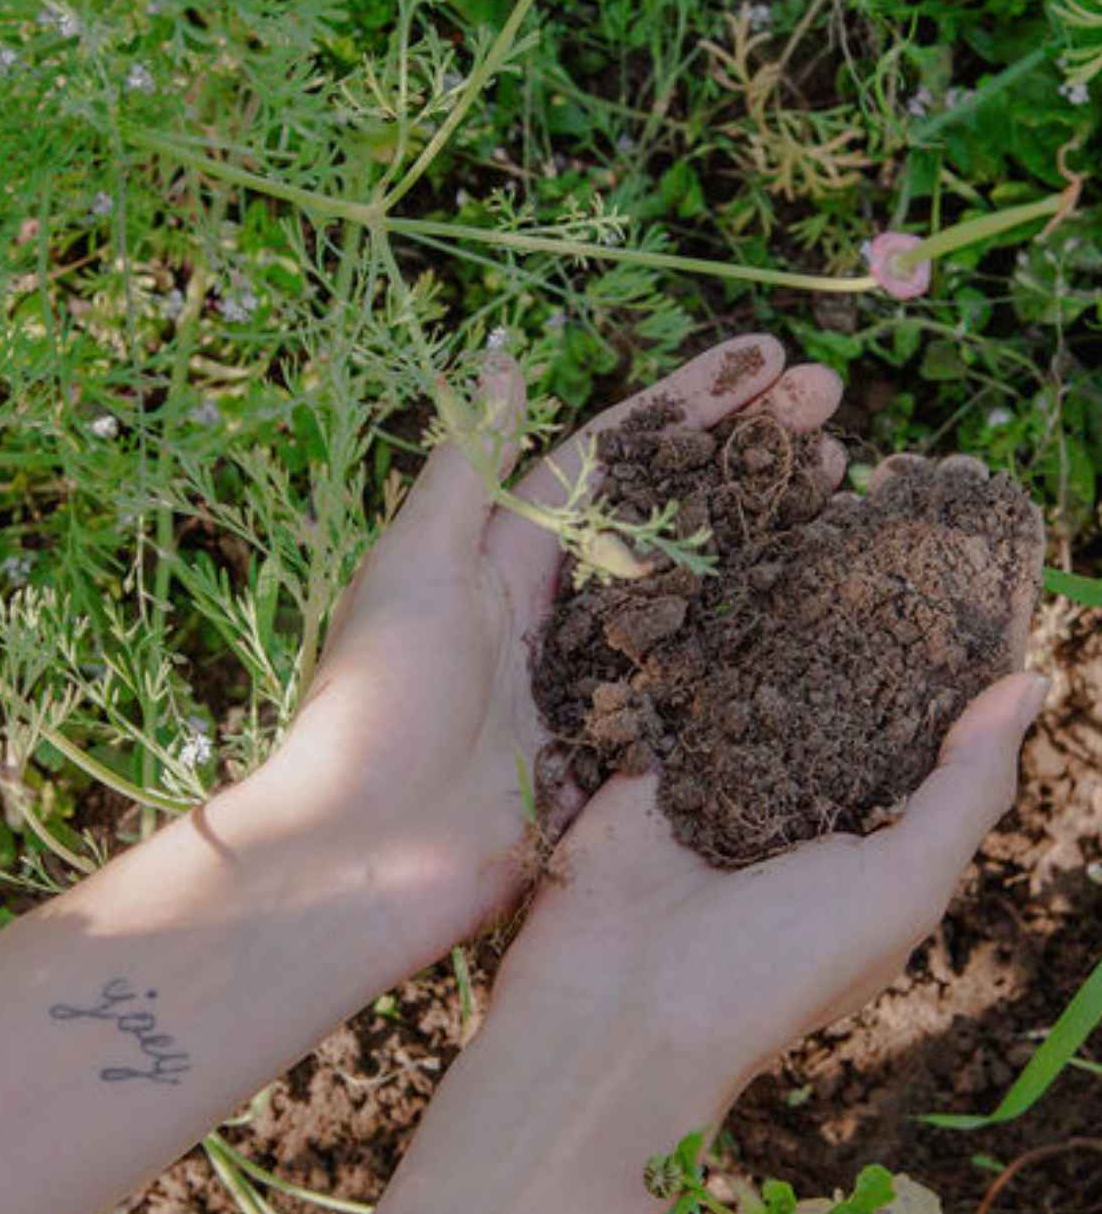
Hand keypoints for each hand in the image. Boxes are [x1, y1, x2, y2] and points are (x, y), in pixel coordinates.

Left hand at [252, 334, 845, 955]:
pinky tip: (822, 600)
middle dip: (748, 448)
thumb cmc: (377, 703)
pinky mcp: (617, 752)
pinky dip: (757, 639)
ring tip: (847, 474)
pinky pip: (698, 684)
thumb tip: (502, 354)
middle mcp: (555, 609)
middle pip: (670, 509)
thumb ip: (468, 465)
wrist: (366, 859)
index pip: (613, 455)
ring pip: (700, 587)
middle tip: (834, 400)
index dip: (688, 403)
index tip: (766, 357)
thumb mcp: (415, 567)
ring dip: (767, 526)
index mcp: (504, 554)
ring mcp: (593, 679)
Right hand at [486, 454, 1047, 1093]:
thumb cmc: (777, 965)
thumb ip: (963, 787)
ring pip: (754, 657)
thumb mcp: (901, 884)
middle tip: (870, 494)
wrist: (615, 1009)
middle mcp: (793, 790)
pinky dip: (690, 613)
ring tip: (796, 489)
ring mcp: (712, 766)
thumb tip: (1028, 683)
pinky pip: (675, 669)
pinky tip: (706, 538)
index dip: (942, 639)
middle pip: (834, 672)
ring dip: (773, 589)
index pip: (917, 715)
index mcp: (867, 830)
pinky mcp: (640, 749)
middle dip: (855, 595)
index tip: (957, 550)